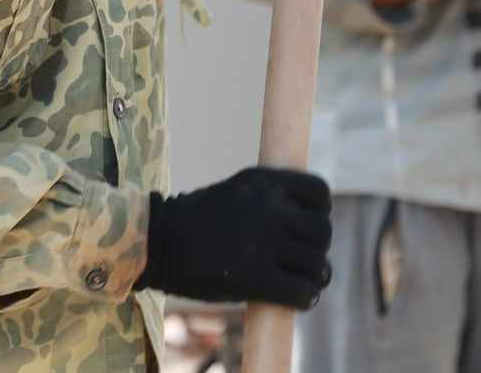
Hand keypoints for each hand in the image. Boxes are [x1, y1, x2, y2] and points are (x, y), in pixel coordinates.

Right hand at [134, 166, 333, 308]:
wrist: (158, 242)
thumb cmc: (198, 219)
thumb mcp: (238, 191)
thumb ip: (273, 200)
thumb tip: (311, 226)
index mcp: (264, 181)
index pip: (319, 193)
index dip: (321, 213)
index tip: (309, 225)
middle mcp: (268, 207)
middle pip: (323, 232)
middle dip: (318, 249)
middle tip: (303, 260)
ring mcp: (262, 241)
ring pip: (317, 264)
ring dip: (316, 277)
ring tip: (304, 281)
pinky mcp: (255, 277)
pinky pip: (301, 291)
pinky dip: (305, 298)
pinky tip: (298, 298)